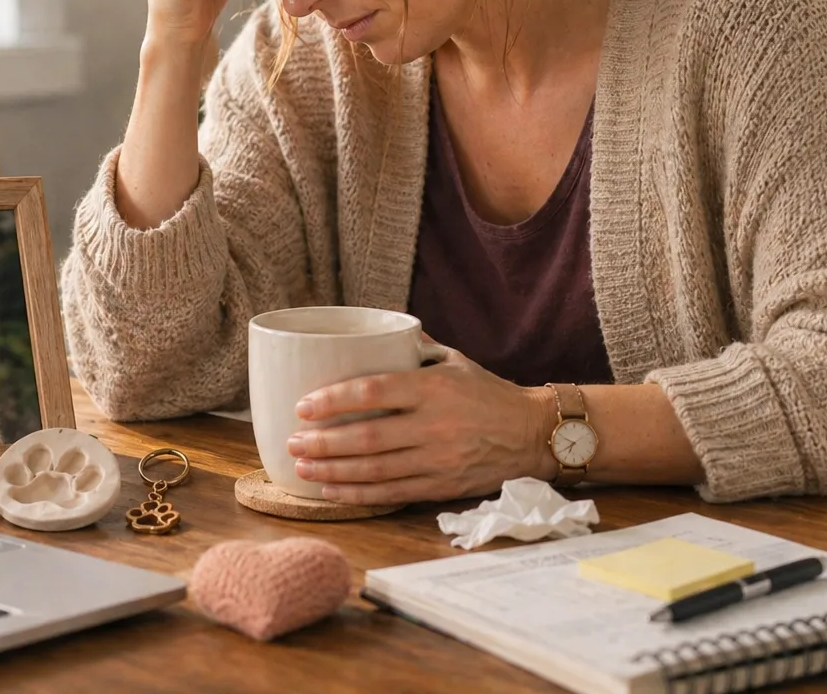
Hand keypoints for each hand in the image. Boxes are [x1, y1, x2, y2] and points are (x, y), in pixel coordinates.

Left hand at [288, 347, 556, 503]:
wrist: (534, 434)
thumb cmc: (489, 394)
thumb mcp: (455, 361)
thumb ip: (414, 349)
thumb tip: (374, 332)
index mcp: (433, 388)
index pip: (374, 391)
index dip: (334, 400)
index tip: (303, 406)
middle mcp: (434, 425)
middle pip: (368, 437)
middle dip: (324, 443)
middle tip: (292, 441)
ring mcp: (438, 459)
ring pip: (376, 470)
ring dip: (333, 471)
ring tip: (302, 467)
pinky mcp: (442, 486)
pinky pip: (392, 494)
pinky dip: (358, 494)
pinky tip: (330, 491)